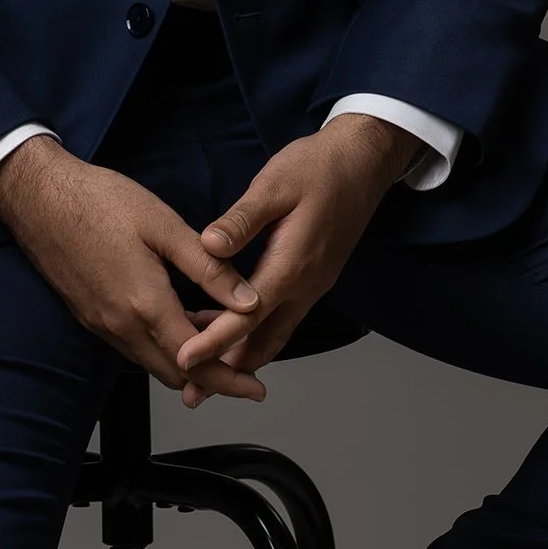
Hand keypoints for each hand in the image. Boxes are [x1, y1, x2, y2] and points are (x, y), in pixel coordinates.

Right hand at [0, 133, 268, 403]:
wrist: (39, 196)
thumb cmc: (101, 201)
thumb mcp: (164, 226)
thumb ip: (208, 267)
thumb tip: (249, 301)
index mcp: (144, 305)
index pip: (197, 362)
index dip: (231, 379)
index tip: (258, 389)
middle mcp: (121, 326)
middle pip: (175, 374)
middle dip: (213, 378)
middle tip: (244, 365)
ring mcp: (101, 324)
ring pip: (152, 363)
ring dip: (186, 360)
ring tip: (217, 333)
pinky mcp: (88, 316)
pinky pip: (132, 347)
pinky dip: (161, 345)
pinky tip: (177, 317)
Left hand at [174, 114, 419, 404]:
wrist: (363, 161)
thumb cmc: (318, 168)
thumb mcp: (274, 185)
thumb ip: (241, 220)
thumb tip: (208, 245)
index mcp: (292, 266)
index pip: (246, 317)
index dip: (214, 342)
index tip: (184, 361)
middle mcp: (305, 285)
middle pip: (263, 341)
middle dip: (227, 367)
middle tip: (192, 386)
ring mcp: (312, 284)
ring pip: (275, 333)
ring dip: (242, 352)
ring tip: (205, 363)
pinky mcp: (313, 277)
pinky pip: (283, 317)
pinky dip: (256, 331)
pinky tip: (233, 324)